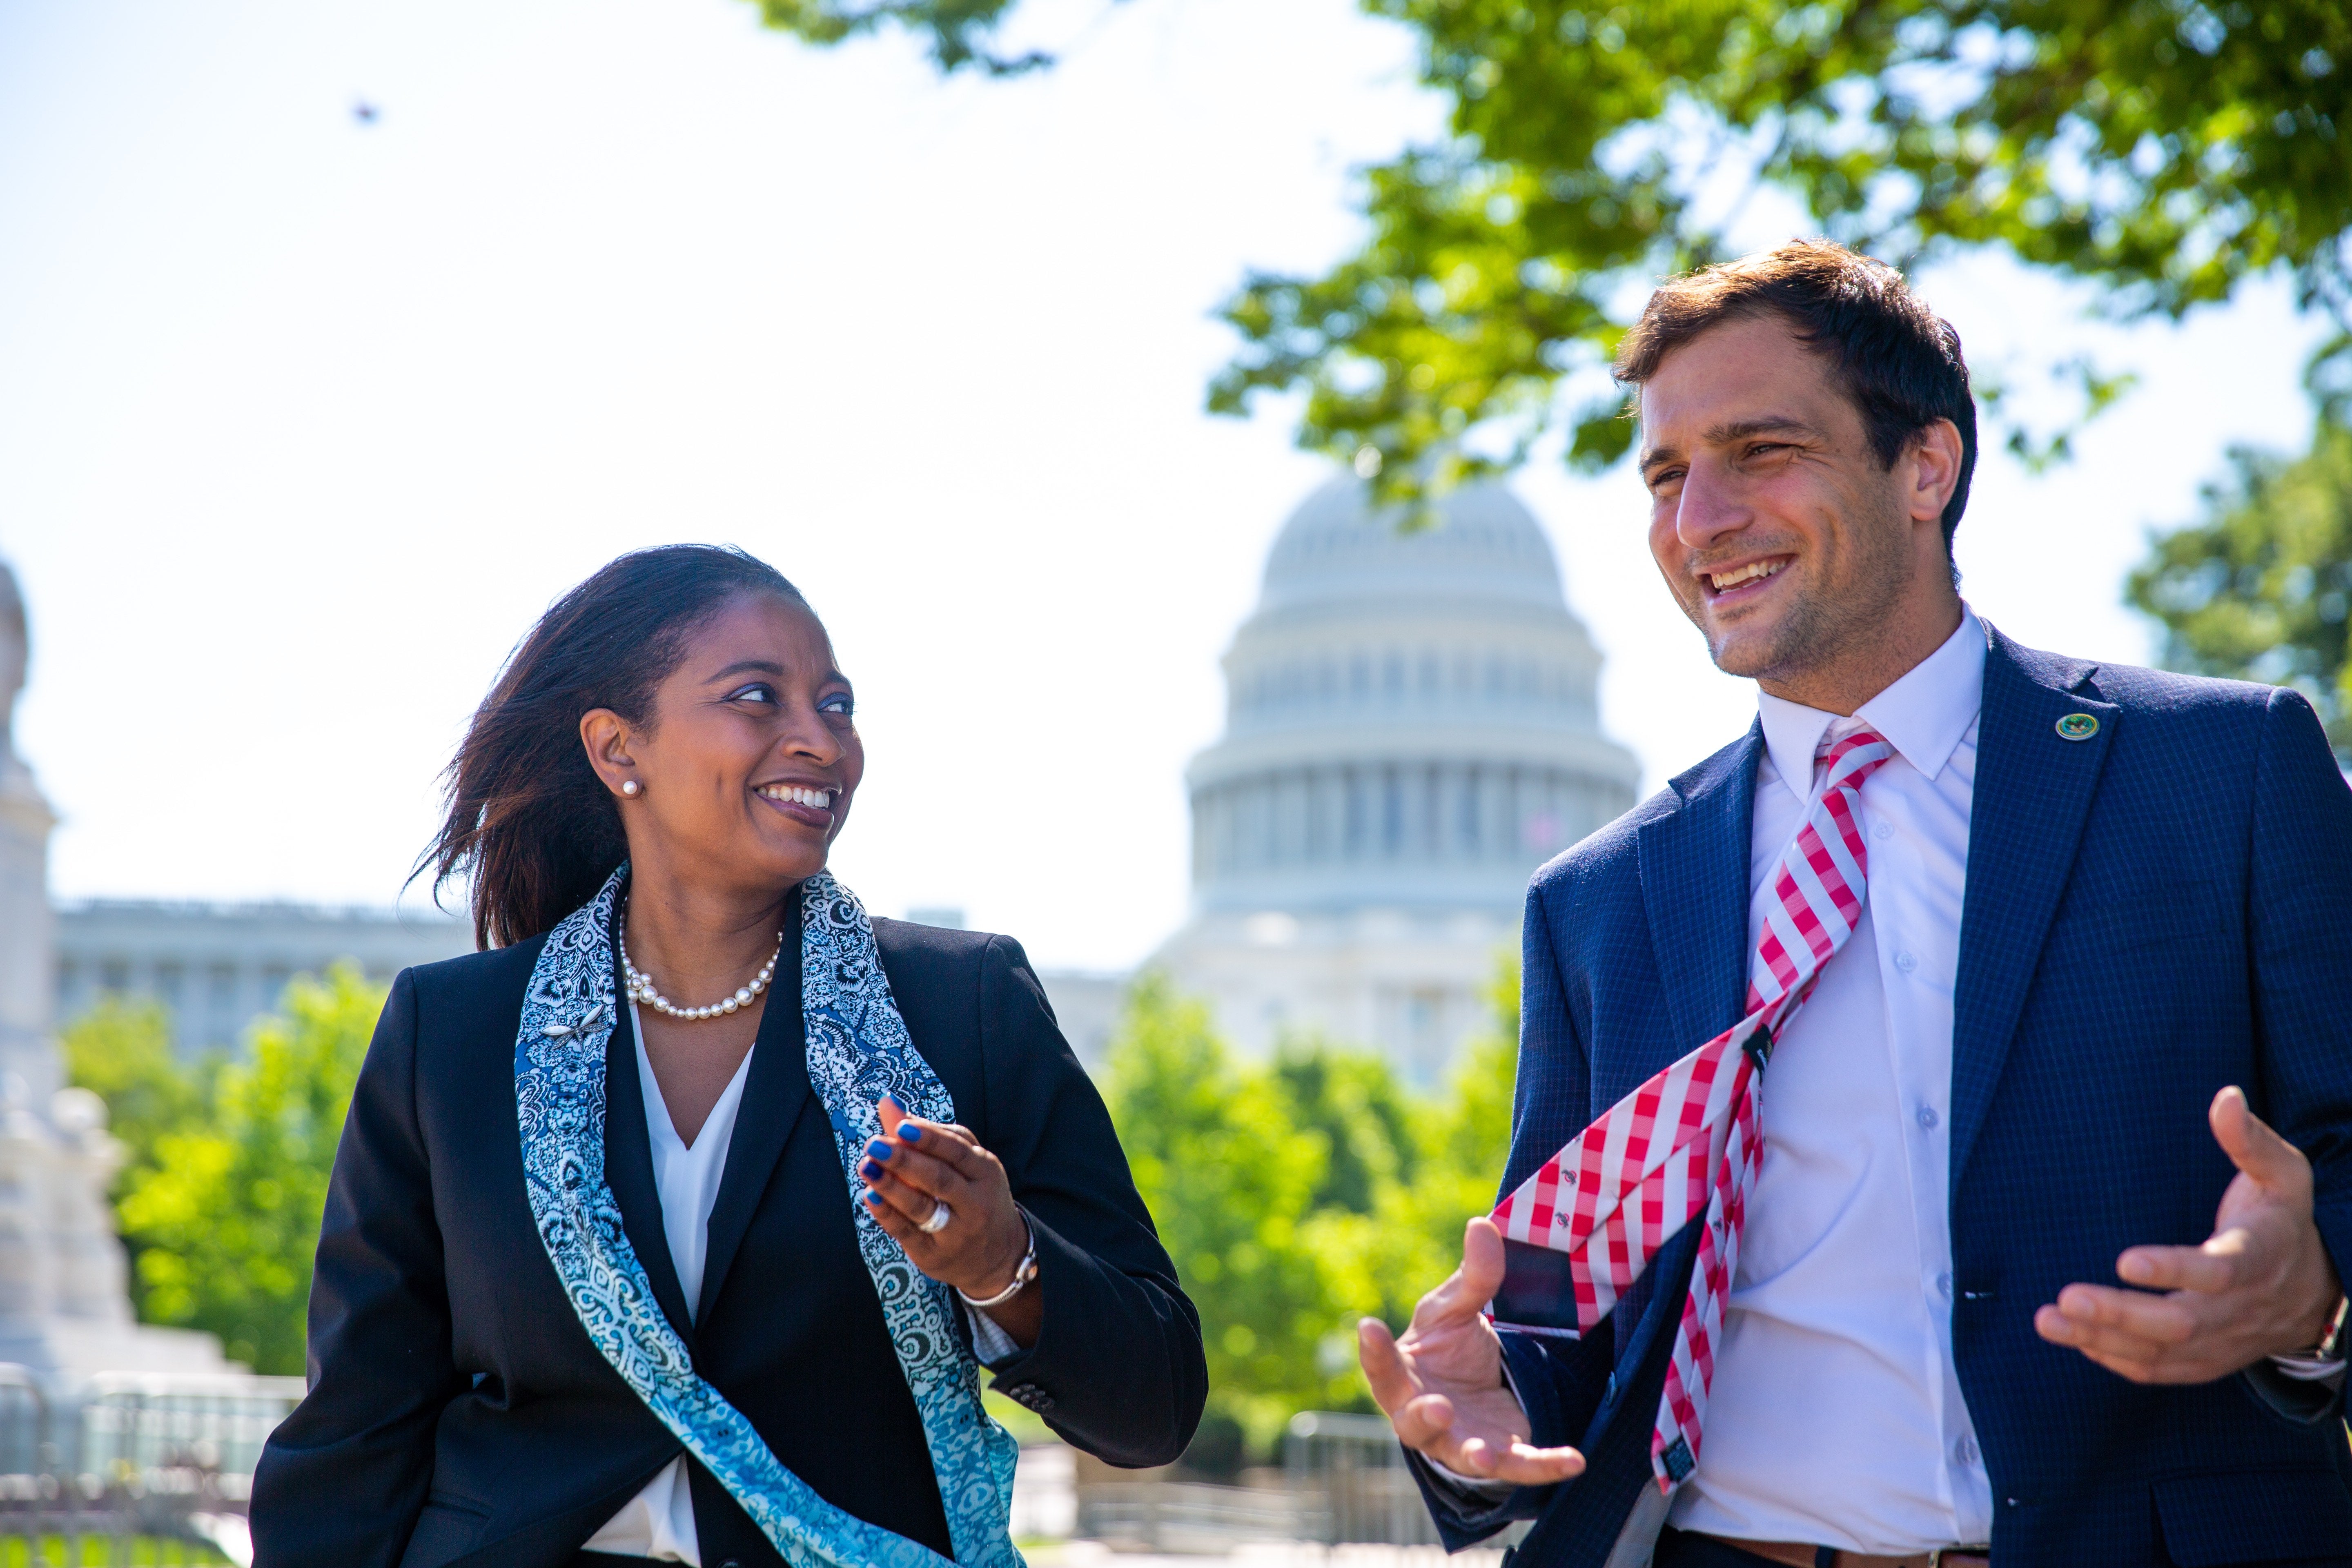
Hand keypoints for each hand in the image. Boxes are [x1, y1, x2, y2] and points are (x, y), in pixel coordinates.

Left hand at [859, 1098, 1039, 1344]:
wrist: (998, 1256)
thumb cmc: (975, 1196)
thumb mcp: (965, 1163)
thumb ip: (929, 1134)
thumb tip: (888, 1103)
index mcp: (986, 1172)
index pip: (957, 1151)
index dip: (929, 1138)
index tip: (901, 1125)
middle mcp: (976, 1203)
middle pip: (939, 1179)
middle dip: (905, 1160)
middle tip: (874, 1144)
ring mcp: (957, 1232)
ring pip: (922, 1208)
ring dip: (891, 1187)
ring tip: (867, 1167)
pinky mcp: (935, 1254)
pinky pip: (908, 1233)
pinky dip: (888, 1215)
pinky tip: (870, 1197)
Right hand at [1358, 1217, 1585, 1486]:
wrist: (1477, 1385)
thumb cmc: (1449, 1347)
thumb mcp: (1456, 1309)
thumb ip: (1473, 1276)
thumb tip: (1485, 1225)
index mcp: (1402, 1378)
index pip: (1382, 1367)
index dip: (1373, 1351)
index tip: (1367, 1326)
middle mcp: (1423, 1416)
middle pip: (1413, 1423)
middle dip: (1423, 1416)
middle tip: (1436, 1406)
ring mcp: (1460, 1442)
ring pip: (1463, 1456)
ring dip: (1476, 1456)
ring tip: (1487, 1454)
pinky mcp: (1500, 1455)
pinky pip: (1521, 1466)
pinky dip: (1545, 1466)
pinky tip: (1573, 1461)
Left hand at [2035, 1086, 2342, 1382]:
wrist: (2312, 1290)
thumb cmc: (2282, 1218)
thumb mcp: (2283, 1174)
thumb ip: (2250, 1140)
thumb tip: (2226, 1096)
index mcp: (2259, 1258)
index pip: (2218, 1273)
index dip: (2174, 1269)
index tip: (2125, 1259)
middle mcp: (2239, 1308)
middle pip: (2180, 1322)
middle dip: (2122, 1314)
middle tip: (2068, 1297)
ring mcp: (2222, 1341)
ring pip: (2161, 1352)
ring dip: (2101, 1339)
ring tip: (2047, 1320)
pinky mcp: (2205, 1360)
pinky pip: (2158, 1370)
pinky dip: (2114, 1358)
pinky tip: (2073, 1338)